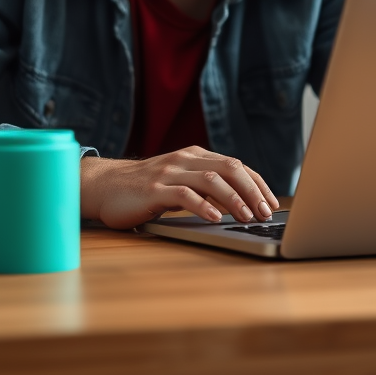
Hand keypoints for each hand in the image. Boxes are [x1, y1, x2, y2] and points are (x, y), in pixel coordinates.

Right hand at [81, 146, 280, 229]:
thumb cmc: (144, 188)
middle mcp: (185, 159)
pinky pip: (184, 195)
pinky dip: (203, 206)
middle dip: (252, 190)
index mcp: (195, 156)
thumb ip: (203, 187)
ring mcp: (169, 172)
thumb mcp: (179, 182)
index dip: (257, 183)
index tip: (272, 202)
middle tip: (265, 212)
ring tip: (247, 217)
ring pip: (211, 180)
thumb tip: (239, 203)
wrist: (104, 186)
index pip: (236, 165)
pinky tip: (215, 218)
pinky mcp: (154, 188)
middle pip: (229, 169)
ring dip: (234, 199)